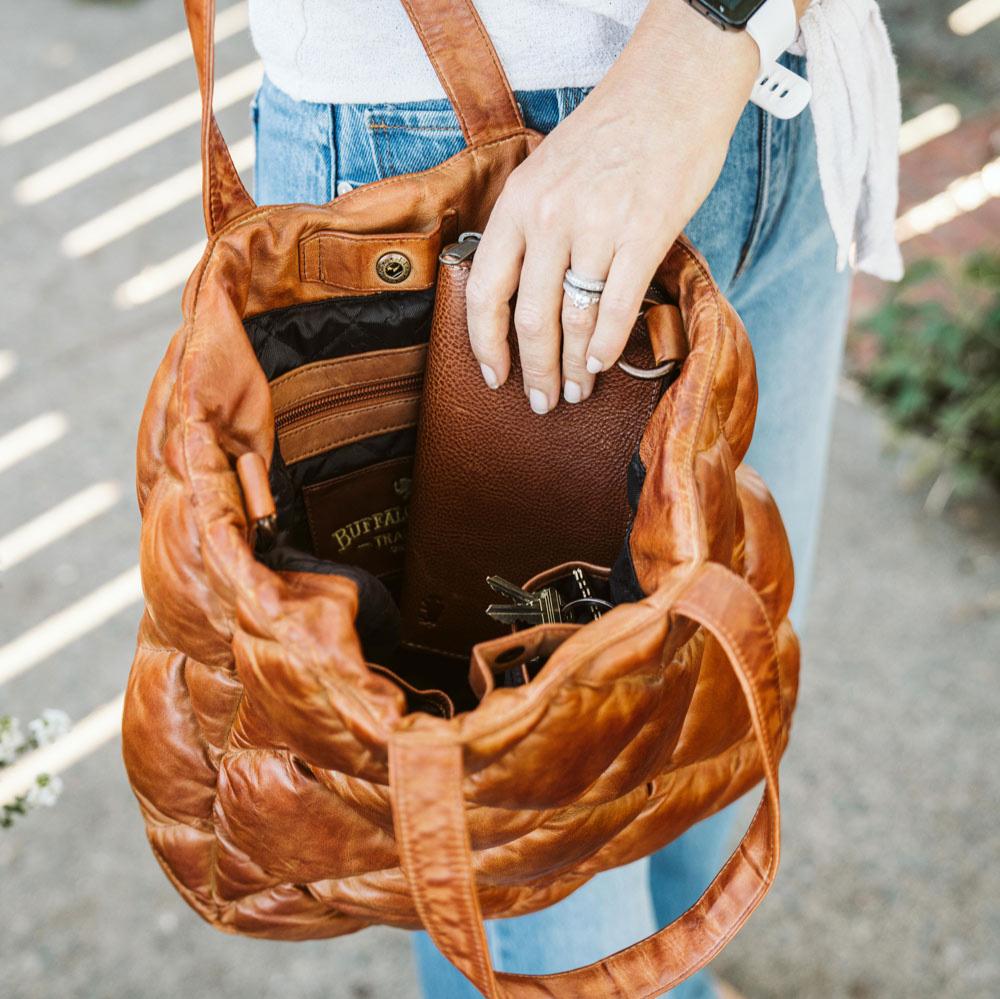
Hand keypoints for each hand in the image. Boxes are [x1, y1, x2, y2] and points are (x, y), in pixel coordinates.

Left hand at [466, 0, 760, 412]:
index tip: (493, 376)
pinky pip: (618, 306)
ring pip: (574, 320)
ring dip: (573, 366)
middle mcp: (550, 217)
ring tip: (577, 390)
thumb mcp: (545, 173)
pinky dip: (607, 343)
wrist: (670, 87)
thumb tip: (522, 298)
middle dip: (534, 372)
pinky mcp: (644, 232)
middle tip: (542, 402)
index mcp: (517, 204)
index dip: (485, 345)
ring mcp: (597, 226)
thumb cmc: (607, 135)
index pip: (484, 292)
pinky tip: (602, 363)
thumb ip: (529, 231)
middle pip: (530, 319)